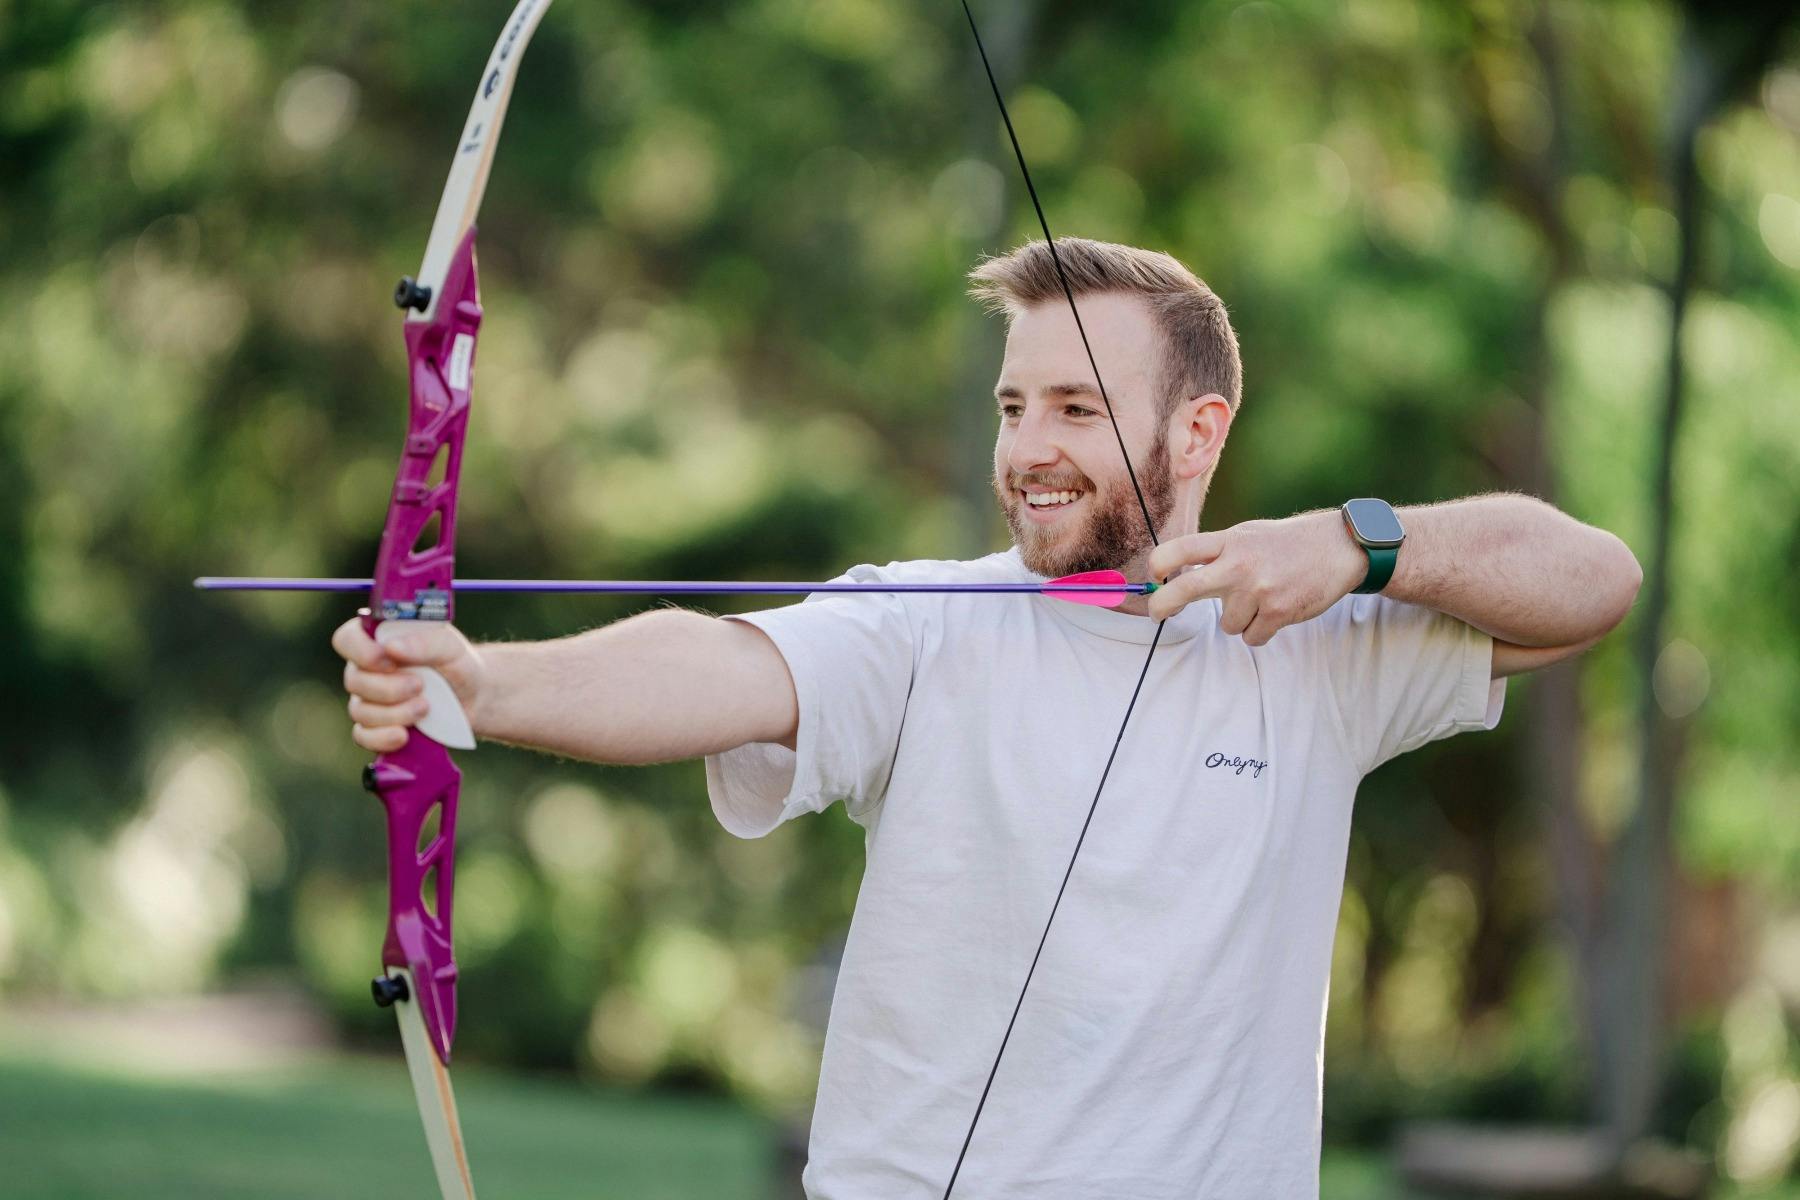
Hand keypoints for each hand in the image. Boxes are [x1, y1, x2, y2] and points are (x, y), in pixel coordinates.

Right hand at [332, 617, 485, 752]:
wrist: (474, 696)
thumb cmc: (457, 663)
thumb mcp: (449, 646)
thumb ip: (424, 642)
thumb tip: (390, 647)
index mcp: (378, 640)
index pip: (347, 639)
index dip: (360, 651)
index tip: (388, 661)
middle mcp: (367, 669)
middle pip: (354, 680)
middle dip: (388, 688)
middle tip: (420, 686)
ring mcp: (369, 699)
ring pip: (360, 711)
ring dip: (393, 713)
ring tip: (425, 707)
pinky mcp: (377, 726)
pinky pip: (363, 736)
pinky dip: (381, 738)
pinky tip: (403, 736)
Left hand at [1146, 510, 1368, 642]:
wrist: (1339, 547)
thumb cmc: (1288, 544)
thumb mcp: (1248, 535)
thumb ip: (1217, 553)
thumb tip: (1176, 577)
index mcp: (1229, 541)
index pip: (1178, 550)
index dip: (1157, 566)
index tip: (1154, 578)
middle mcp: (1239, 564)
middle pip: (1185, 589)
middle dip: (1163, 606)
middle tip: (1157, 614)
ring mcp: (1258, 590)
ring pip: (1227, 624)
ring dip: (1242, 619)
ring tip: (1266, 598)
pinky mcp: (1278, 612)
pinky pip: (1251, 638)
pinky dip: (1262, 631)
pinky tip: (1278, 610)